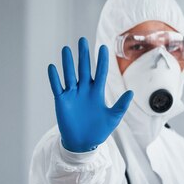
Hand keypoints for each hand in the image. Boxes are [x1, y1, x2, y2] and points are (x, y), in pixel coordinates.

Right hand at [48, 37, 133, 152]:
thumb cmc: (99, 130)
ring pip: (69, 75)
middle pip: (84, 69)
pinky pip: (57, 87)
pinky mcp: (62, 101)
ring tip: (66, 49)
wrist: (83, 143)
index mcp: (97, 92)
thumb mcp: (113, 118)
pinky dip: (54, 78)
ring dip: (67, 63)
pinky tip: (52, 67)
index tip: (103, 47)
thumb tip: (132, 92)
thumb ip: (121, 105)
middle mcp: (84, 90)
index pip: (100, 72)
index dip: (101, 60)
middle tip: (82, 40)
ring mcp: (72, 94)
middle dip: (83, 55)